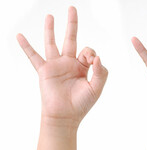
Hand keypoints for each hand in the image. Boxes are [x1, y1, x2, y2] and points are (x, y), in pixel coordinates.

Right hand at [17, 6, 107, 126]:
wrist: (65, 116)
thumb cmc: (82, 104)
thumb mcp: (97, 88)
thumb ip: (100, 72)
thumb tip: (98, 56)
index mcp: (83, 66)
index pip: (89, 51)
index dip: (91, 53)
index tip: (91, 61)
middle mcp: (69, 63)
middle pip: (71, 38)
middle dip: (72, 24)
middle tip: (73, 8)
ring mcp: (56, 65)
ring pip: (52, 43)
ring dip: (51, 29)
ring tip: (50, 16)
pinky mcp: (44, 71)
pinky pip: (33, 56)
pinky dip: (26, 46)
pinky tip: (19, 35)